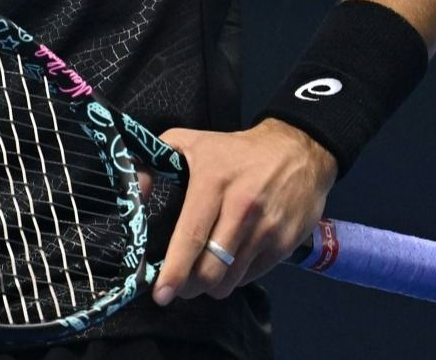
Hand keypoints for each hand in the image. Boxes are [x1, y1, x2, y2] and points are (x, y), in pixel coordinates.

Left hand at [150, 119, 334, 306]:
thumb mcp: (191, 142)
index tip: (160, 293)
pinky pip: (250, 276)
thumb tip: (135, 194)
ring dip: (211, 286)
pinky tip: (230, 262)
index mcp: (214, 182)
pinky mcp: (284, 244)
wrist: (299, 151)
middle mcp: (242, 208)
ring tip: (202, 275)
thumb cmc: (236, 151)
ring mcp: (266, 229)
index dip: (174, 270)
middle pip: (210, 268)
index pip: (192, 236)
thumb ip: (153, 161)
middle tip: (178, 286)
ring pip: (230, 279)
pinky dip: (235, 278)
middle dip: (189, 286)